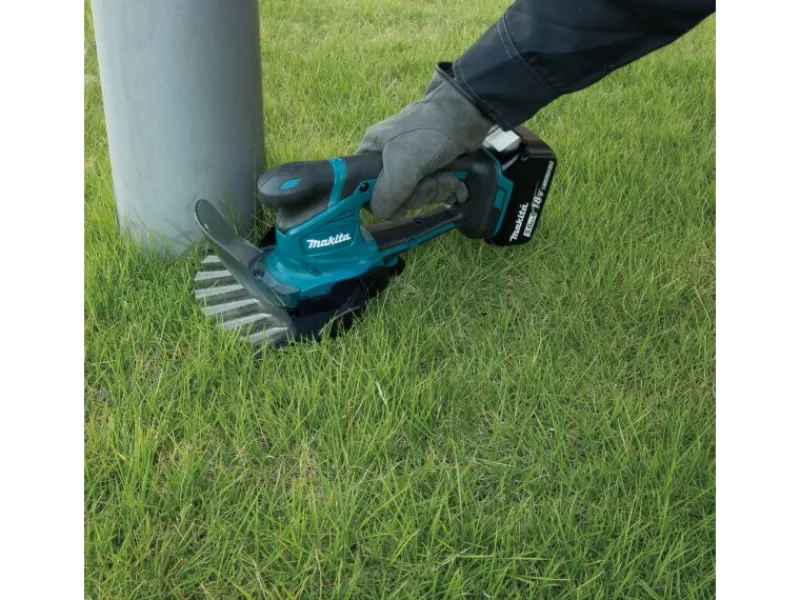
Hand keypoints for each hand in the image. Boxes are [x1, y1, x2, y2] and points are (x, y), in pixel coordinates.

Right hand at [357, 70, 493, 219]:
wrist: (466, 114)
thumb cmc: (429, 131)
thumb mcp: (401, 164)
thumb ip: (387, 194)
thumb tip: (382, 213)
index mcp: (372, 154)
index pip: (364, 189)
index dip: (379, 201)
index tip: (397, 206)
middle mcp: (390, 161)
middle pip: (397, 199)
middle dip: (419, 194)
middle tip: (429, 180)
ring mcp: (414, 167)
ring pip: (420, 197)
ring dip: (438, 190)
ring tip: (446, 174)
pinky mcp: (435, 170)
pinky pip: (437, 192)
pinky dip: (449, 189)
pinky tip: (456, 180)